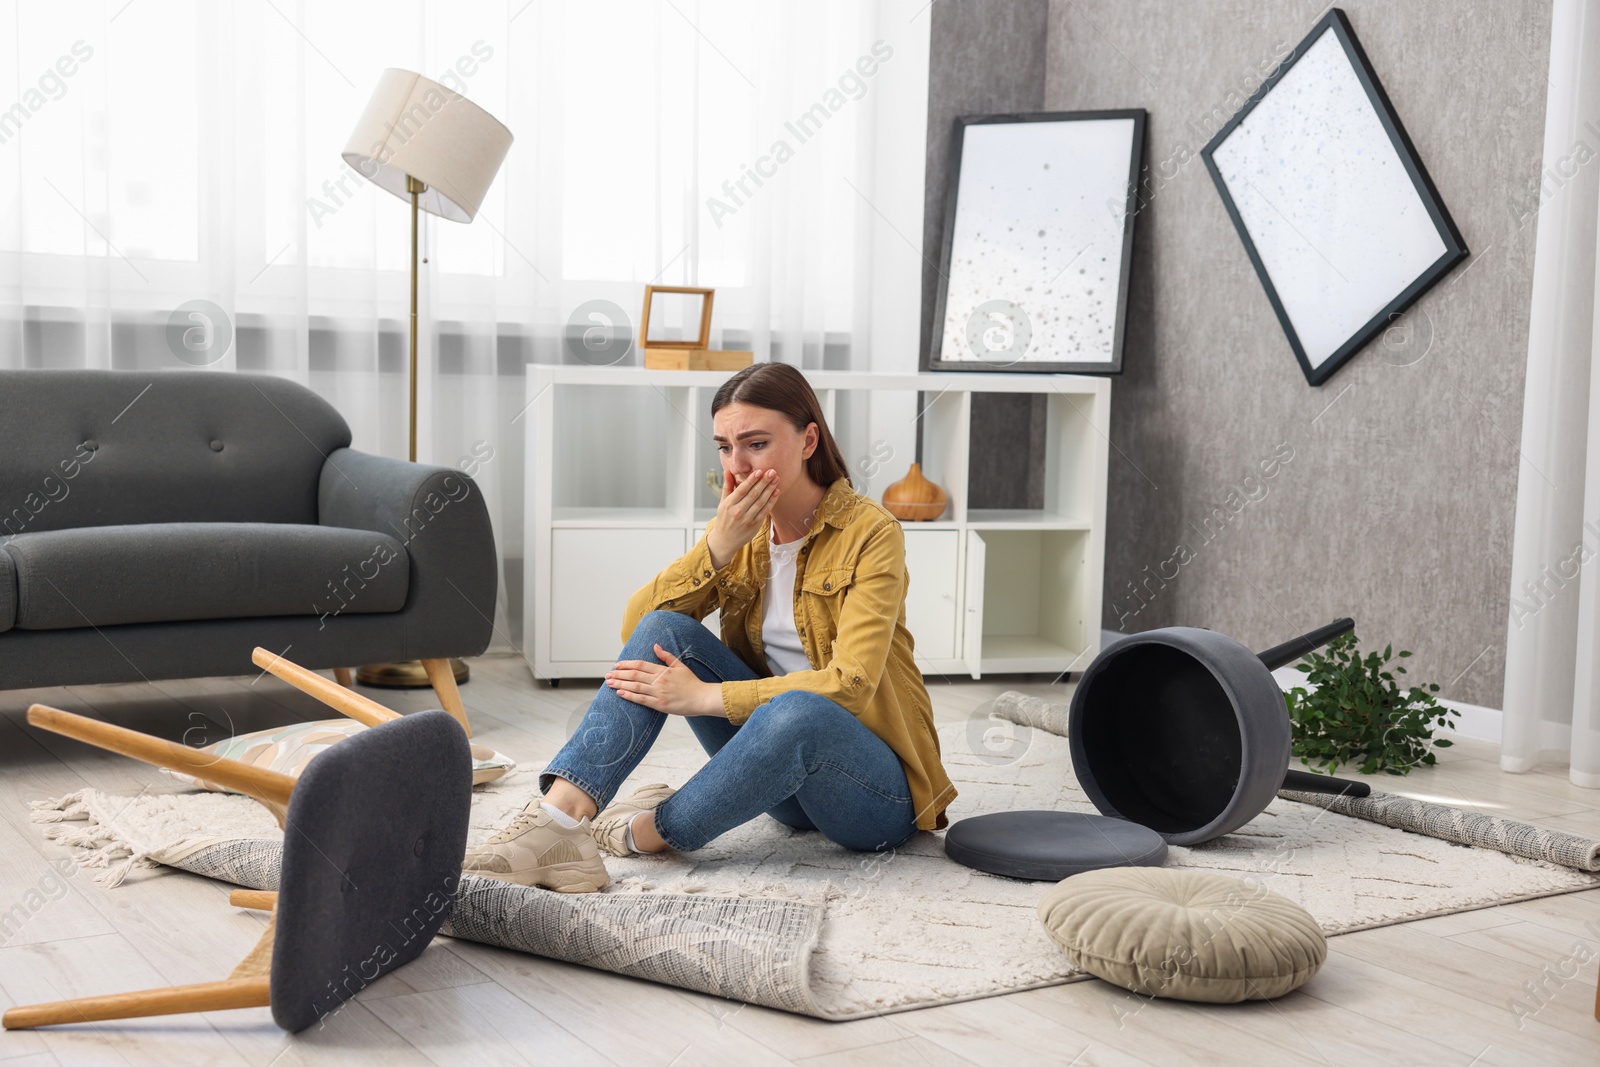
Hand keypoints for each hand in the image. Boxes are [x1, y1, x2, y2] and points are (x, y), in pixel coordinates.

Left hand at [605, 644, 724, 716]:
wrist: (702, 698)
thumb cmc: (692, 683)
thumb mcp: (680, 666)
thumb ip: (666, 656)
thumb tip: (655, 645)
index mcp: (663, 670)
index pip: (640, 665)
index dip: (626, 664)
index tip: (616, 665)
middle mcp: (659, 680)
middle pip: (634, 675)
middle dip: (619, 674)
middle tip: (607, 675)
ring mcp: (658, 692)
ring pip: (635, 686)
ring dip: (620, 684)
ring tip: (609, 683)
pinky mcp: (659, 704)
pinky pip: (641, 699)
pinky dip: (629, 695)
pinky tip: (620, 693)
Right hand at [708, 468, 777, 567]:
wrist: (725, 540)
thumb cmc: (724, 518)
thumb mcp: (723, 502)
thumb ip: (727, 486)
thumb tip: (728, 471)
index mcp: (729, 504)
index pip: (742, 489)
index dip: (752, 480)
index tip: (760, 471)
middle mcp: (738, 511)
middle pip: (753, 494)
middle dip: (764, 482)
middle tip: (772, 471)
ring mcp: (747, 519)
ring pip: (761, 502)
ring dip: (770, 490)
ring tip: (776, 479)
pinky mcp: (755, 525)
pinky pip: (765, 511)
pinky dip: (771, 501)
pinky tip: (776, 492)